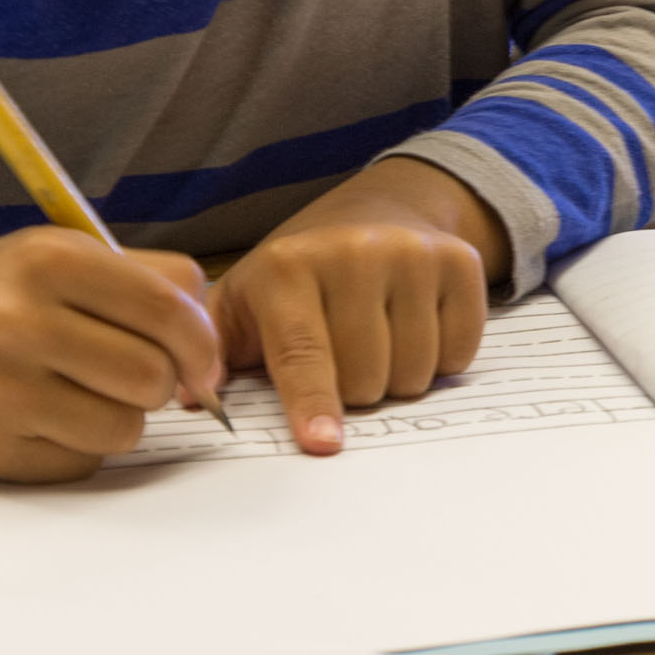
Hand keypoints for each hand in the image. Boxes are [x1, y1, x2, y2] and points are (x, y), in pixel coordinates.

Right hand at [0, 230, 230, 483]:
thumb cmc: (1, 291)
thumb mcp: (66, 254)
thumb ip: (151, 281)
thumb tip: (215, 349)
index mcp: (49, 261)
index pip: (168, 310)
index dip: (204, 344)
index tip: (206, 361)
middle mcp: (18, 324)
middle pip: (152, 377)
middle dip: (163, 381)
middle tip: (138, 372)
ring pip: (124, 429)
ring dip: (123, 416)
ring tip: (87, 389)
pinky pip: (82, 464)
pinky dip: (80, 445)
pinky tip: (47, 414)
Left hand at [215, 158, 499, 455]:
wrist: (374, 210)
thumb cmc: (297, 277)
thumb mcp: (242, 302)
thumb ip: (213, 354)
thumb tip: (194, 400)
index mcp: (289, 266)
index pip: (302, 352)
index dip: (313, 402)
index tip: (323, 444)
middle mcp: (353, 251)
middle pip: (365, 376)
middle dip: (354, 392)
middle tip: (343, 362)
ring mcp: (412, 253)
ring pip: (415, 370)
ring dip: (398, 380)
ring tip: (378, 345)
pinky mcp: (460, 261)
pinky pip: (460, 351)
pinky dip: (442, 359)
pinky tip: (417, 328)